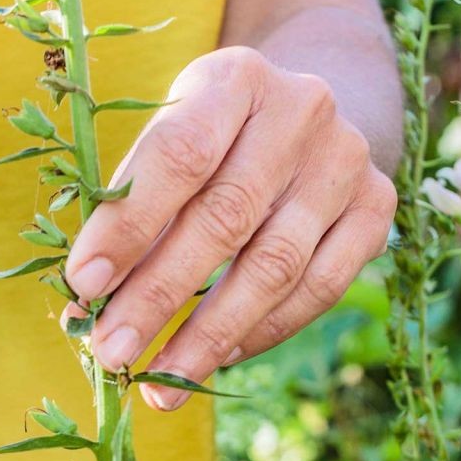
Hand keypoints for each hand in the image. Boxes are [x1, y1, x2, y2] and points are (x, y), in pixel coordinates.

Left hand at [63, 46, 396, 407]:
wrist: (303, 113)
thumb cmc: (210, 139)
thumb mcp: (166, 141)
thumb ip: (129, 208)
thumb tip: (86, 304)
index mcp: (234, 78)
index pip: (178, 154)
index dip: (127, 225)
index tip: (82, 285)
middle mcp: (301, 110)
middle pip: (225, 218)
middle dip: (158, 296)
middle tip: (111, 353)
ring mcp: (346, 160)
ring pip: (275, 265)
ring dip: (209, 334)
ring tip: (160, 383)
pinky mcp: (377, 207)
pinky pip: (319, 288)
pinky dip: (262, 332)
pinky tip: (215, 361)